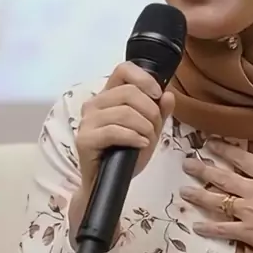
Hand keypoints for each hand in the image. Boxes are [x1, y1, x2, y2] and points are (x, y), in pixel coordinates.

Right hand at [69, 61, 173, 243]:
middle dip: (151, 111)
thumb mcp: (150, 130)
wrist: (108, 183)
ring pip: (124, 112)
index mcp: (109, 95)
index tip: (157, 95)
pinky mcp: (85, 139)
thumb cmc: (127, 154)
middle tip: (154, 129)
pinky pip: (115, 130)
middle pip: (130, 92)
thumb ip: (159, 112)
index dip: (144, 78)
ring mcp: (87, 121)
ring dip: (144, 127)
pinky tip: (141, 145)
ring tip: (147, 140)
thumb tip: (168, 95)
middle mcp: (95, 103)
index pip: (124, 70)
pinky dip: (134, 137)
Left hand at [180, 124, 252, 252]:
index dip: (224, 149)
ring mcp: (249, 212)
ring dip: (199, 196)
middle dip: (202, 169)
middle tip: (186, 163)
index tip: (208, 143)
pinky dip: (208, 228)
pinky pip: (223, 229)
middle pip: (223, 177)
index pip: (242, 157)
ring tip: (182, 191)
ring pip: (217, 201)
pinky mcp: (248, 233)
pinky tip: (195, 227)